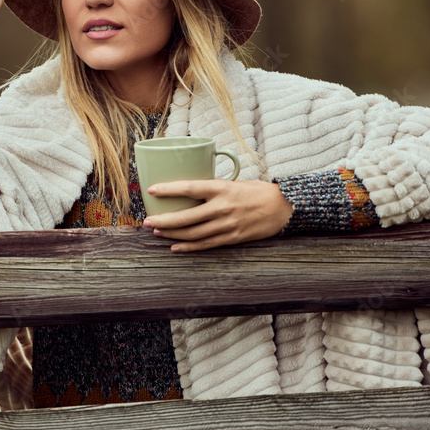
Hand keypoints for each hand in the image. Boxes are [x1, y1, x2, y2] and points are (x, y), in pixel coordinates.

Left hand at [141, 179, 293, 251]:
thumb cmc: (256, 191)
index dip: (169, 190)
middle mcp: (223, 207)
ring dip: (172, 235)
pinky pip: (206, 245)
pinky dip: (188, 247)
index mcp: (222, 188)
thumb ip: (212, 188)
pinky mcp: (232, 238)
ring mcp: (227, 225)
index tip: (151, 190)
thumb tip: (189, 191)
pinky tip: (175, 247)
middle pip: (186, 217)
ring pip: (193, 233)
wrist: (282, 208)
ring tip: (157, 232)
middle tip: (147, 221)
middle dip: (163, 220)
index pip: (190, 188)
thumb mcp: (234, 182)